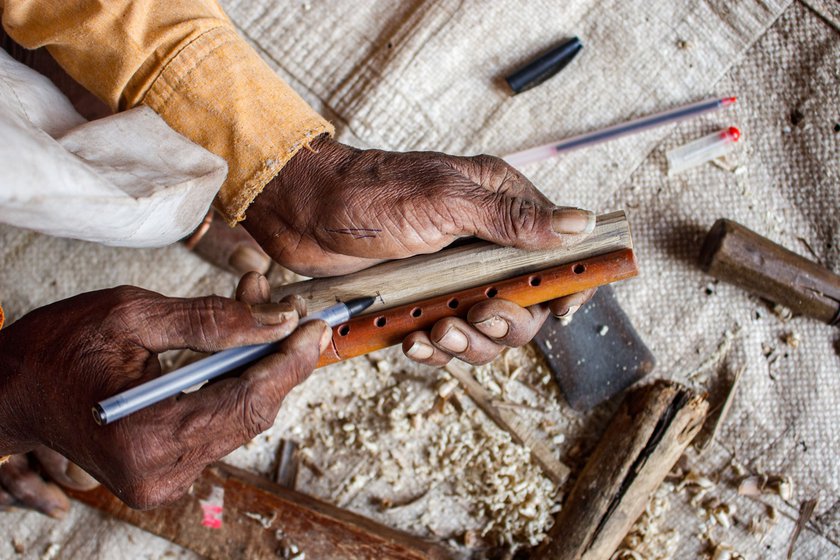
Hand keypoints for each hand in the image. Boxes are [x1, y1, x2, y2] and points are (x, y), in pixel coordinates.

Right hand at [0, 273, 329, 509]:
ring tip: (256, 317)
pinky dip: (234, 387)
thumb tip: (277, 320)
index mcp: (145, 437)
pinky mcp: (166, 474)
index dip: (288, 361)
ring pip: (241, 421)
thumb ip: (211, 321)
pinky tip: (234, 352)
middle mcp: (160, 473)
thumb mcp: (131, 316)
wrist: (10, 394)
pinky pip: (221, 427)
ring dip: (256, 369)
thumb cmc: (55, 351)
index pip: (245, 401)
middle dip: (276, 359)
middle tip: (287, 311)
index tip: (316, 326)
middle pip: (251, 414)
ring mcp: (163, 481)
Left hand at [245, 137, 595, 364]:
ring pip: (487, 329)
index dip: (568, 282)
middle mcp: (482, 242)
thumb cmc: (370, 193)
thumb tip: (582, 223)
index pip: (557, 250)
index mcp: (498, 205)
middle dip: (507, 321)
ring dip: (468, 340)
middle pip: (525, 302)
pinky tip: (415, 341)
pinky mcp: (422, 299)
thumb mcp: (446, 201)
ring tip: (437, 330)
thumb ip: (512, 219)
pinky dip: (435, 347)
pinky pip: (447, 338)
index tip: (564, 306)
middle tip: (480, 314)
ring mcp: (451, 274)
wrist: (303, 213)